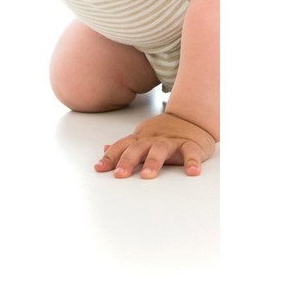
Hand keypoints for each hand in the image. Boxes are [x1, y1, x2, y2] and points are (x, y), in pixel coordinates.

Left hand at [95, 112, 216, 179]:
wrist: (192, 117)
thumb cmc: (166, 131)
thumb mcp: (143, 136)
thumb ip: (126, 145)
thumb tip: (105, 149)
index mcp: (141, 138)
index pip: (122, 146)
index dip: (110, 157)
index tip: (99, 169)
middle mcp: (154, 138)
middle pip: (139, 147)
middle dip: (128, 161)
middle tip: (120, 174)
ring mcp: (173, 140)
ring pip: (161, 149)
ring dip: (153, 162)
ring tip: (147, 176)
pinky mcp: (191, 144)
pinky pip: (191, 152)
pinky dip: (191, 162)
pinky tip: (191, 172)